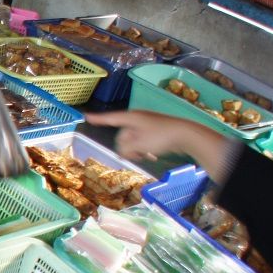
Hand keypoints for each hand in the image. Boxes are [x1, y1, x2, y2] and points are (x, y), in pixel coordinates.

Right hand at [84, 110, 228, 170]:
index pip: (110, 118)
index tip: (86, 117)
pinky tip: (151, 155)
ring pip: (132, 140)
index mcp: (131, 117)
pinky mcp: (155, 131)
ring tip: (146, 156)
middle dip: (126, 146)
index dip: (98, 119)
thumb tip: (122, 151)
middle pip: (122, 134)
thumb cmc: (161, 137)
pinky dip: (144, 149)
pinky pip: (142, 141)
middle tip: (136, 155)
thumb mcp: (138, 144)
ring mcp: (147, 124)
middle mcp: (137, 119)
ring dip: (136, 150)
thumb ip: (125, 148)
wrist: (186, 135)